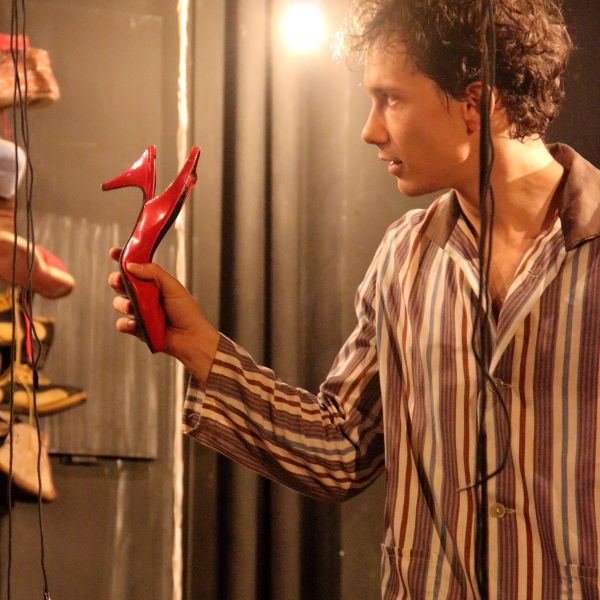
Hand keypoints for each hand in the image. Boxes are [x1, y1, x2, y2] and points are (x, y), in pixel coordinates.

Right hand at [107, 247, 218, 381]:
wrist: (192, 338)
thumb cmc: (187, 312)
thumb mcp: (173, 286)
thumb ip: (154, 272)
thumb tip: (132, 265)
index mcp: (154, 283)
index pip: (135, 268)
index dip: (123, 259)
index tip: (114, 252)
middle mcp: (144, 296)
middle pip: (121, 283)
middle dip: (116, 280)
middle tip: (120, 281)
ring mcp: (139, 312)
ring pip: (119, 303)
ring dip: (123, 304)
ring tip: (134, 307)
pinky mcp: (136, 329)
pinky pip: (122, 324)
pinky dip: (126, 323)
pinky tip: (136, 324)